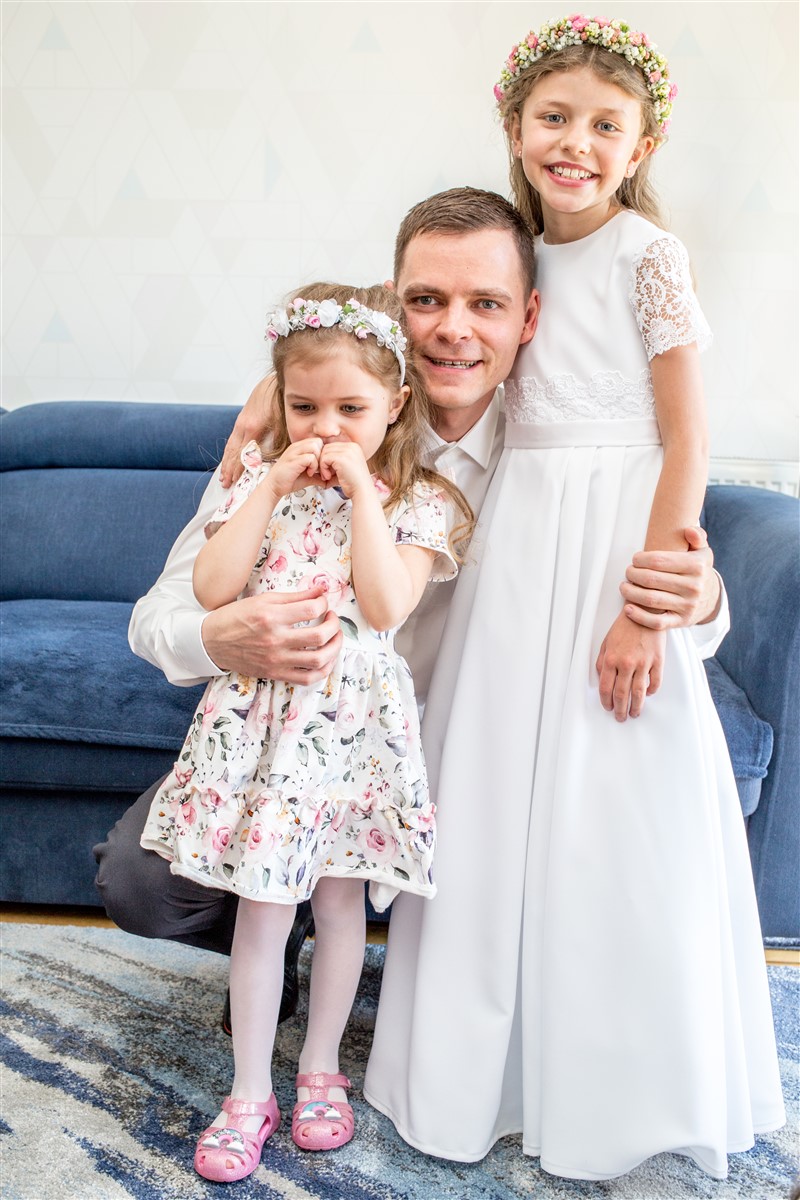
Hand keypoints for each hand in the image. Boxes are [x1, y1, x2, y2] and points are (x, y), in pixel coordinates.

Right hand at [201, 587, 342, 682]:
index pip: (311, 609)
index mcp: (271, 616)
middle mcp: (275, 640)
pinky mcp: (274, 673)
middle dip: (334, 625)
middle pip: (320, 636)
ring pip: (318, 660)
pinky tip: (325, 659)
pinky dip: (322, 670)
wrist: (211, 642)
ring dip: (334, 648)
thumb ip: (294, 596)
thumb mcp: (262, 600)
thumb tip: (321, 590)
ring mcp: (276, 660)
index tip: (322, 603)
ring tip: (334, 638)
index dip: (323, 604)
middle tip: (332, 619)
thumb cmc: (236, 617)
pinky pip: (306, 678)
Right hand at [221, 376, 275, 487]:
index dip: (238, 470)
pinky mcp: (243, 418)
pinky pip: (233, 438)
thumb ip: (279, 440)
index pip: (242, 455)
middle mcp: (243, 426)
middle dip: (228, 469)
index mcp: (253, 428)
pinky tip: (230, 457)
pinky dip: (230, 450)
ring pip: (231, 445)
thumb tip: (277, 458)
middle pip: (232, 452)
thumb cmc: (280, 399)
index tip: (234, 482)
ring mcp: (241, 421)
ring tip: (223, 475)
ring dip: (226, 461)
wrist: (273, 380)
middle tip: (225, 484)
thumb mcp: (282, 421)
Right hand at [268, 439, 324, 496]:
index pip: (317, 442)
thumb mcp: (308, 477)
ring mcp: (294, 452)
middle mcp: (296, 447)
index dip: (322, 453)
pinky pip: (311, 457)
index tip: (321, 466)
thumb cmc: (289, 481)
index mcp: (299, 448)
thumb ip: (318, 475)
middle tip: (319, 468)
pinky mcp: (293, 460)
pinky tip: (309, 473)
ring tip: (313, 471)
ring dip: (318, 460)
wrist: (274, 487)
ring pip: (315, 447)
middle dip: (322, 455)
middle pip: (318, 442)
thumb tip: (330, 480)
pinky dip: (313, 466)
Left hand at [318, 441, 371, 497]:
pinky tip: (328, 477)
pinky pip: (324, 459)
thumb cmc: (353, 483)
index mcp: (353, 447)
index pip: (333, 446)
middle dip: (323, 461)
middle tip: (326, 474)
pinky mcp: (342, 458)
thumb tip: (317, 456)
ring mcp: (347, 451)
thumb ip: (334, 460)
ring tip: (327, 476)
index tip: (329, 471)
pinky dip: (323, 469)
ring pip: (324, 452)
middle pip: (327, 448)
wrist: (362, 492)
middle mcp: (351, 446)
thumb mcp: (345, 467)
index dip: (327, 458)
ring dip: (322, 465)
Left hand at [595, 612, 665, 720]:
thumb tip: (601, 678)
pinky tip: (648, 695)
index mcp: (611, 659)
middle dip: (620, 709)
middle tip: (620, 717)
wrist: (645, 611)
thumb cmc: (625, 626)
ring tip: (634, 713)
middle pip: (621, 694)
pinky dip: (652, 691)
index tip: (607, 707)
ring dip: (636, 706)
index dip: (605, 701)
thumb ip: (602, 662)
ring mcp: (643, 663)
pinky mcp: (658, 661)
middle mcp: (626, 663)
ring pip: (639, 692)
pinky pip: (655, 682)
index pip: (605, 688)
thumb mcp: (606, 642)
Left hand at [620, 527, 720, 629]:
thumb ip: (697, 538)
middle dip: (633, 574)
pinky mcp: (681, 621)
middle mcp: (694, 587)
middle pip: (652, 579)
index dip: (641, 559)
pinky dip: (639, 617)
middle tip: (628, 572)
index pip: (659, 561)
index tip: (635, 559)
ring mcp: (687, 606)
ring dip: (631, 593)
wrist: (711, 599)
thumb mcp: (702, 552)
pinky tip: (627, 608)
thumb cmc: (697, 571)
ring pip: (651, 600)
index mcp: (697, 566)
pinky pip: (657, 623)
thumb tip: (688, 530)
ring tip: (624, 586)